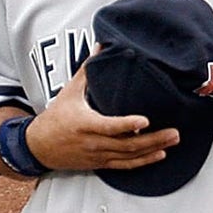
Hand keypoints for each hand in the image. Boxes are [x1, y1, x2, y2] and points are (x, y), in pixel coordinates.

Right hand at [26, 57, 179, 170]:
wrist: (38, 147)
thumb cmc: (55, 118)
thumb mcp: (69, 93)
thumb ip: (87, 71)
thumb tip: (100, 46)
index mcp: (85, 124)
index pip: (109, 126)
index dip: (127, 125)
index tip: (145, 121)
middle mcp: (93, 143)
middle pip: (126, 145)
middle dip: (153, 140)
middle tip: (174, 132)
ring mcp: (98, 155)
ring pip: (129, 156)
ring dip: (153, 150)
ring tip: (172, 141)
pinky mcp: (100, 164)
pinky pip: (124, 165)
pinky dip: (143, 162)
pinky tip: (159, 155)